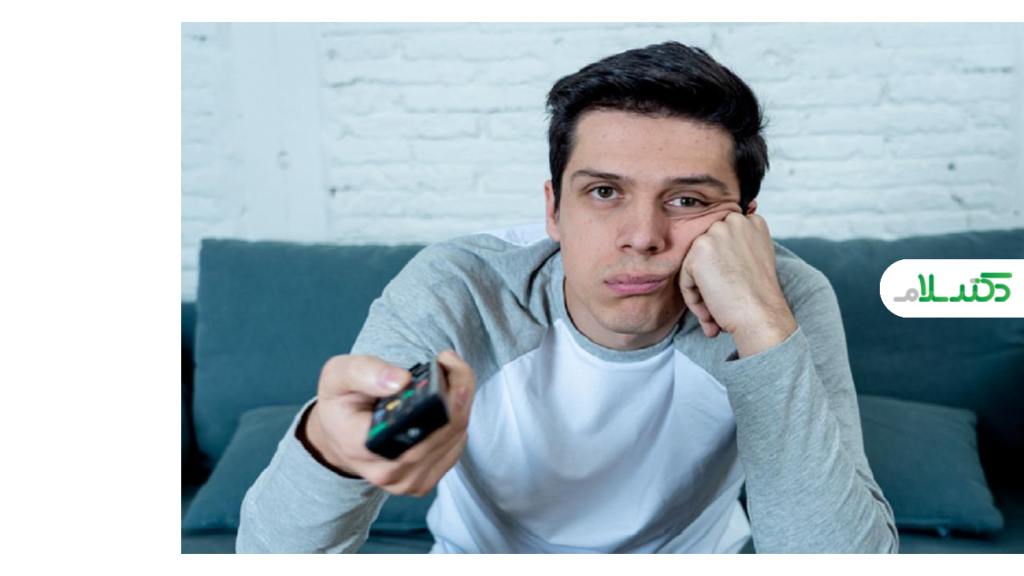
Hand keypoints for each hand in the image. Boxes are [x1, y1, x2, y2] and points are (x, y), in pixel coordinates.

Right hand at [307, 349, 474, 496]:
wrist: (340, 438)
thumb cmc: (340, 406)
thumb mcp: (337, 377)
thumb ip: (363, 372)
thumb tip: (401, 381)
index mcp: (360, 445)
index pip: (409, 427)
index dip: (437, 398)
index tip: (443, 365)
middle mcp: (386, 470)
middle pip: (442, 430)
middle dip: (456, 390)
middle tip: (450, 361)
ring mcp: (407, 480)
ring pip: (455, 436)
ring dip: (461, 400)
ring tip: (449, 374)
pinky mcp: (424, 481)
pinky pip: (456, 446)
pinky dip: (459, 417)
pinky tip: (448, 399)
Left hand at [678, 203, 797, 357]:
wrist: (761, 315)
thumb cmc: (759, 296)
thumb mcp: (755, 259)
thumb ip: (735, 247)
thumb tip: (715, 253)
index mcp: (750, 222)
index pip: (720, 240)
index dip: (721, 266)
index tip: (729, 287)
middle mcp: (734, 221)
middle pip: (705, 251)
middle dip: (709, 278)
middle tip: (721, 303)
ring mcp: (716, 233)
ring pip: (694, 265)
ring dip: (700, 292)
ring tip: (714, 314)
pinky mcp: (700, 250)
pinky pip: (685, 278)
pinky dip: (693, 299)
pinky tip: (709, 313)